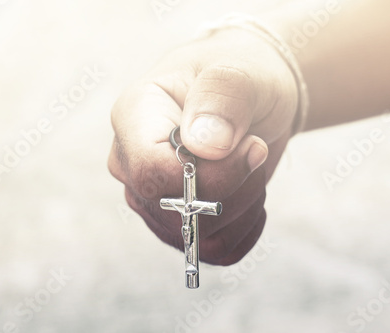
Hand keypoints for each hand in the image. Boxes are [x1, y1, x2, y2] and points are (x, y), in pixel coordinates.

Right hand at [108, 28, 297, 264]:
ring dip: (245, 205)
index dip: (209, 175)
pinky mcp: (177, 221)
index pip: (149, 171)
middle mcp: (132, 162)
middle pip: (173, 210)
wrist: (252, 97)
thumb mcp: (240, 70)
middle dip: (234, 189)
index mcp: (134, 116)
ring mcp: (151, 197)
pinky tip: (250, 191)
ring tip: (250, 163)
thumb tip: (204, 146)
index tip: (253, 147)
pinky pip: (216, 250)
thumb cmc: (241, 75)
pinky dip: (247, 226)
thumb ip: (222, 97)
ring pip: (198, 237)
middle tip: (256, 147)